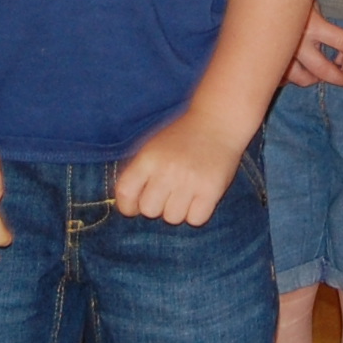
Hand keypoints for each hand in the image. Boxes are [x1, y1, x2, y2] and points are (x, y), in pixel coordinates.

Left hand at [114, 113, 244, 226]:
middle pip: (149, 210)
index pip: (125, 193)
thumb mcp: (153, 147)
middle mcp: (167, 170)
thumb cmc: (182, 138)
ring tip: (186, 194)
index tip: (136, 206)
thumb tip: (127, 206)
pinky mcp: (211, 190)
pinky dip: (197, 213)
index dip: (128, 206)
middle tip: (168, 195)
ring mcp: (189, 181)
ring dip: (179, 211)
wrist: (218, 122)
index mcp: (148, 159)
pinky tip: (200, 198)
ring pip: (173, 218)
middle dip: (157, 207)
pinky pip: (196, 220)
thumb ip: (138, 173)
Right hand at [287, 7, 342, 87]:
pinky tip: (297, 74)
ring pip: (301, 77)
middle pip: (322, 69)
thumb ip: (324, 22)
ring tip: (320, 78)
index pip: (342, 43)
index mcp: (313, 26)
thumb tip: (342, 39)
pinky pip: (282, 76)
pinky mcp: (271, 58)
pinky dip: (290, 78)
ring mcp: (284, 53)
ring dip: (313, 80)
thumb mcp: (312, 3)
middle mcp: (298, 43)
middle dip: (339, 78)